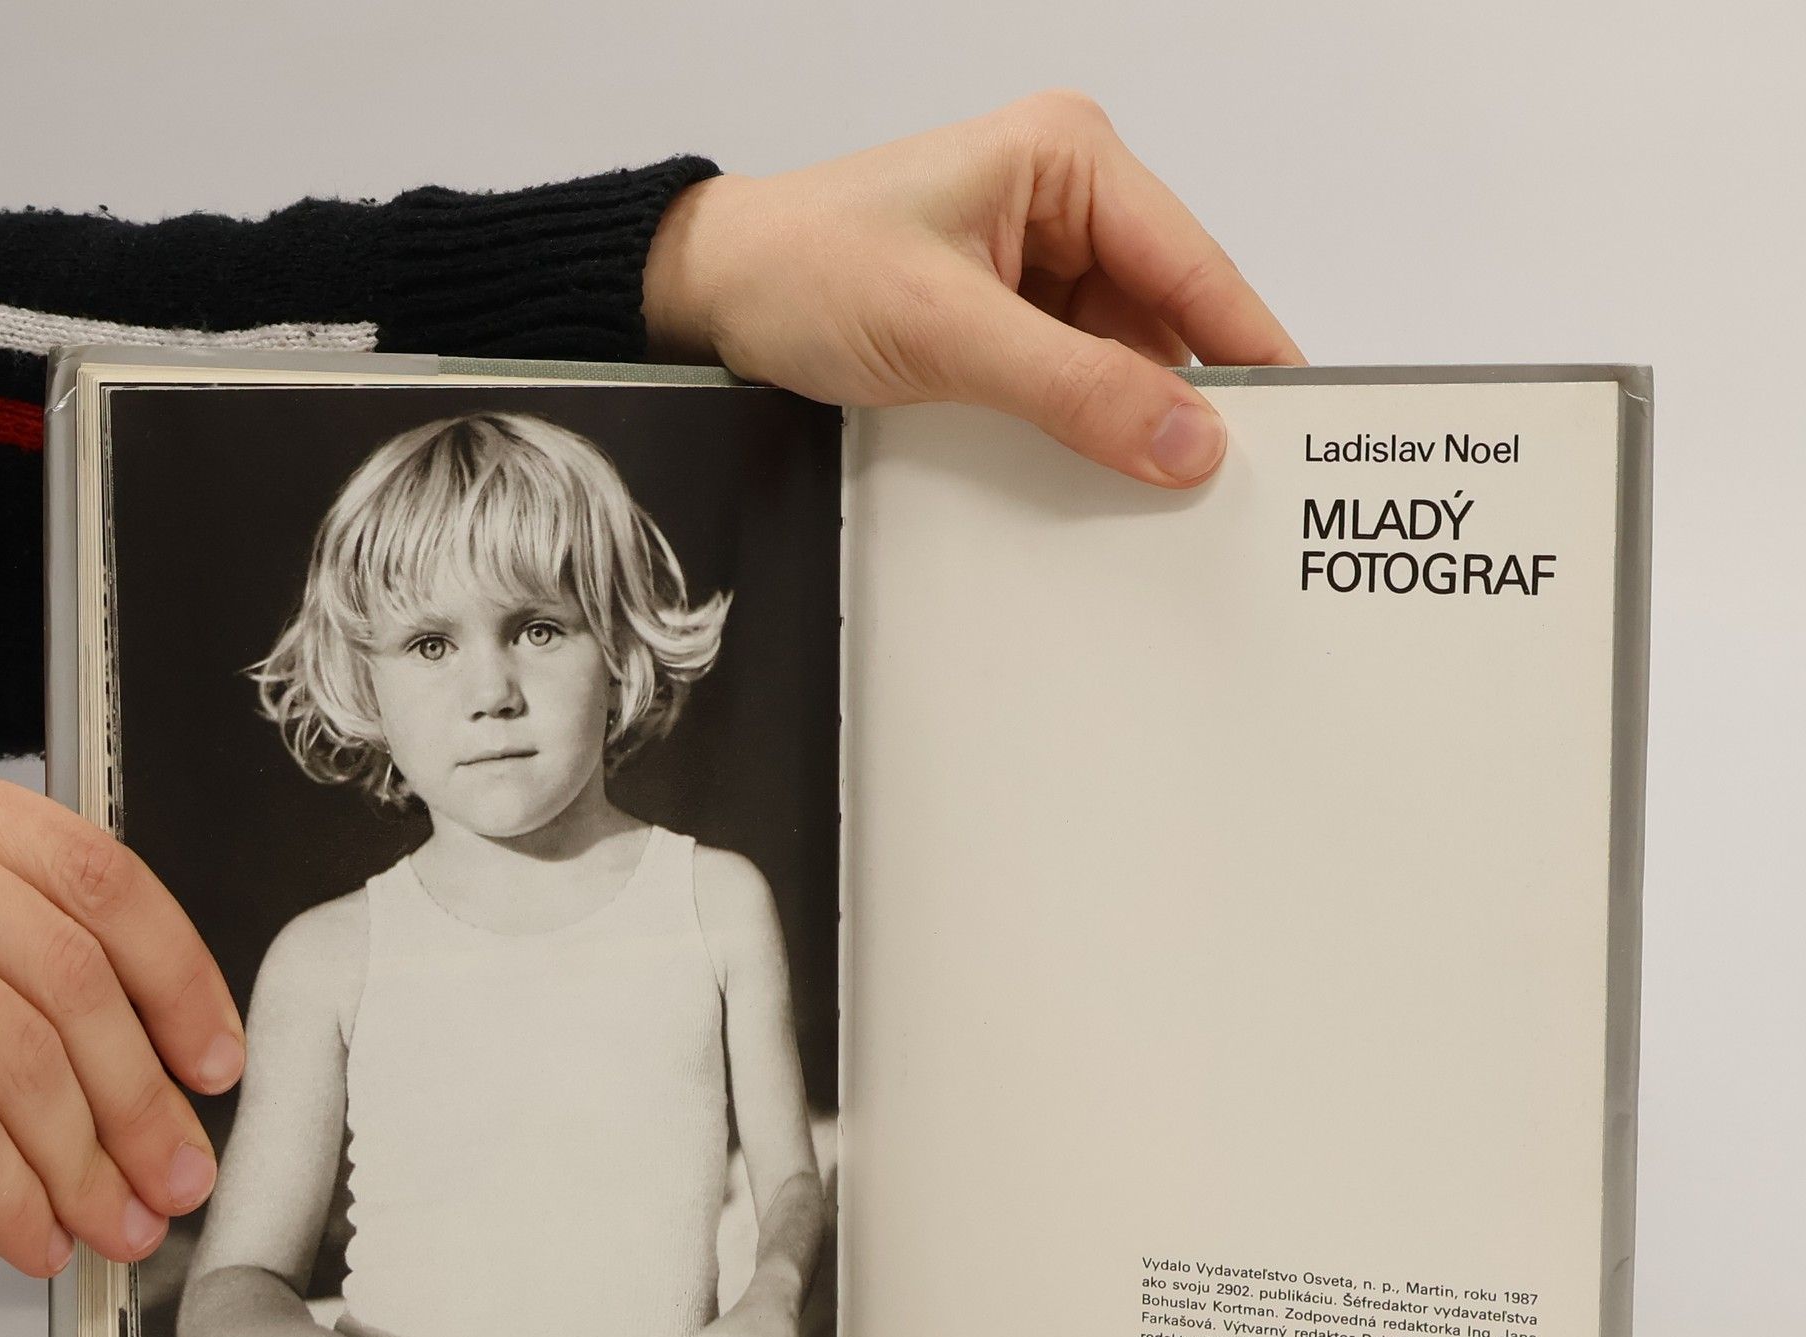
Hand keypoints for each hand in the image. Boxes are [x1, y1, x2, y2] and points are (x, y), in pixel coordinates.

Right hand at [0, 729, 246, 1276]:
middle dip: (142, 1096)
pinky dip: (1, 1189)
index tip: (214, 1058)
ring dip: (85, 1158)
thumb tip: (111, 1038)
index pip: (98, 880)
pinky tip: (28, 1228)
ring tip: (118, 1220)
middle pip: (68, 978)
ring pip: (15, 1050)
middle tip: (177, 1171)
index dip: (180, 981)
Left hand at [644, 89, 1303, 489]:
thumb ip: (1075, 390)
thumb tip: (1189, 442)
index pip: (1193, 266)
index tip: (1303, 426)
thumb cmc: (806, 272)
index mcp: (1070, 160)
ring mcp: (1040, 263)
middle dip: (1188, 401)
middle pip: (1168, 318)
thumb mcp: (949, 334)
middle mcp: (1069, 202)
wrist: (712, 298)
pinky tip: (1096, 478)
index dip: (1250, 351)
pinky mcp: (1009, 318)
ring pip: (1124, 359)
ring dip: (1131, 424)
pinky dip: (1086, 429)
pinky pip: (1076, 381)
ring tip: (1159, 498)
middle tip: (1230, 493)